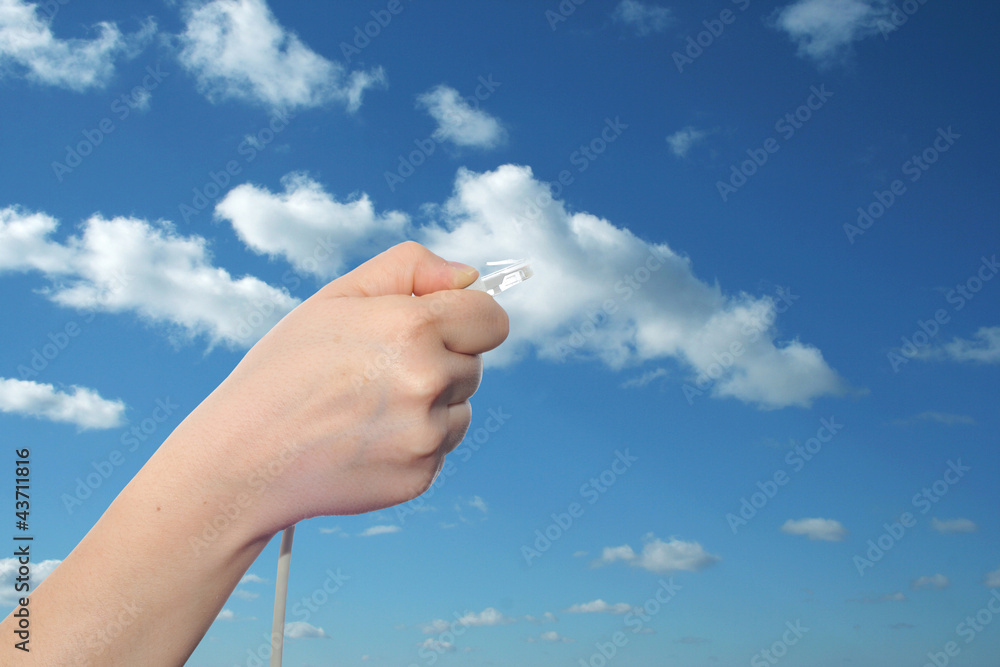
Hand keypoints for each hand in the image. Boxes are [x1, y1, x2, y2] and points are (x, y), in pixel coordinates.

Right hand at [175, 241, 509, 536]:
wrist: (243, 459)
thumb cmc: (285, 370)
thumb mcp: (336, 297)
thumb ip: (409, 269)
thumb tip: (469, 277)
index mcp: (411, 328)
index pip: (492, 319)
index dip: (468, 319)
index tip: (444, 326)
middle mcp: (427, 381)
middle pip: (475, 363)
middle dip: (441, 359)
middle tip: (378, 369)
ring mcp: (426, 434)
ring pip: (462, 406)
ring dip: (433, 402)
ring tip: (368, 406)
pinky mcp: (421, 474)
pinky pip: (442, 446)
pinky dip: (417, 441)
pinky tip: (367, 438)